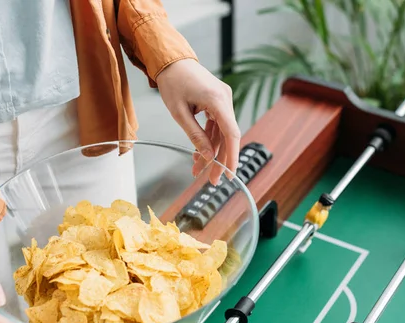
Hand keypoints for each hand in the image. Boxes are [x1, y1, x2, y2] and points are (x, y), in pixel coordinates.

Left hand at [156, 59, 240, 183]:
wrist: (171, 60)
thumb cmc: (172, 82)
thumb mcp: (179, 113)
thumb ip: (195, 135)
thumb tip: (208, 156)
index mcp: (217, 100)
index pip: (231, 134)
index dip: (232, 156)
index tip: (230, 174)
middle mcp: (225, 99)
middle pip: (227, 137)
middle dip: (220, 160)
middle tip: (213, 180)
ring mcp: (223, 100)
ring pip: (221, 134)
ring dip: (211, 152)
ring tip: (198, 170)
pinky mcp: (218, 102)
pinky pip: (216, 126)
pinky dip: (208, 140)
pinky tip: (199, 154)